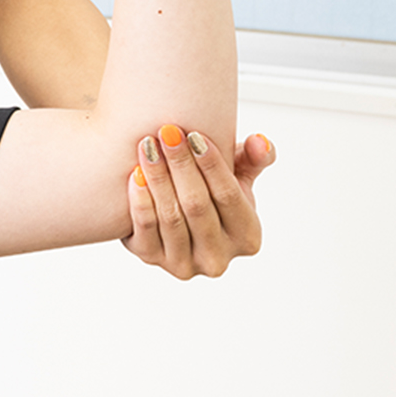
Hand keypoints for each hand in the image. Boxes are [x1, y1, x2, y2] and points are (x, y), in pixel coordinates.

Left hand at [124, 127, 273, 278]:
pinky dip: (141, 200)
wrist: (173, 211)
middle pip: (197, 206)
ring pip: (170, 216)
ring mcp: (184, 264)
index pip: (229, 197)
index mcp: (247, 238)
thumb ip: (253, 158)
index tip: (195, 135)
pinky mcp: (151, 258)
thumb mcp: (238, 176)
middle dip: (181, 165)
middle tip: (167, 132)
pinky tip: (135, 173)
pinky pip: (145, 229)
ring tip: (148, 145)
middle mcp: (218, 259)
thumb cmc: (211, 190)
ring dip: (158, 177)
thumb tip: (260, 141)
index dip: (212, 165)